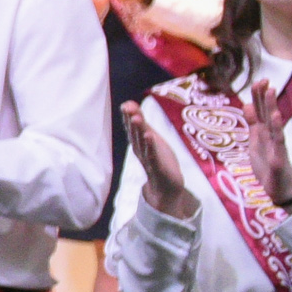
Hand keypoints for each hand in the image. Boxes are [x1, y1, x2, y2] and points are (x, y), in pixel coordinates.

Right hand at [123, 102, 196, 218]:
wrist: (165, 187)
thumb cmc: (158, 160)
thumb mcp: (150, 139)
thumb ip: (141, 123)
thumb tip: (129, 105)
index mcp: (138, 143)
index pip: (131, 127)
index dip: (128, 116)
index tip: (125, 104)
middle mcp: (140, 150)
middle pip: (134, 133)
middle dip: (131, 120)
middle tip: (127, 107)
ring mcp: (148, 159)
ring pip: (142, 142)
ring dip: (139, 130)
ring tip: (136, 118)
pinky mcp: (157, 167)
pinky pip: (152, 155)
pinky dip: (150, 146)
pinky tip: (149, 136)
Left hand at [244, 80, 291, 208]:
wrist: (280, 189)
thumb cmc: (268, 165)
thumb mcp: (255, 142)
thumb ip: (253, 125)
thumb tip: (248, 105)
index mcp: (263, 132)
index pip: (259, 111)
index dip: (258, 97)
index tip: (258, 81)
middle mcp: (270, 135)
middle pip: (266, 112)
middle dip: (264, 97)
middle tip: (264, 79)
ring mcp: (276, 145)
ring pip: (273, 123)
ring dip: (272, 106)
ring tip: (271, 91)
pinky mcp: (279, 156)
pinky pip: (279, 140)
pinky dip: (277, 128)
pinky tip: (276, 116)